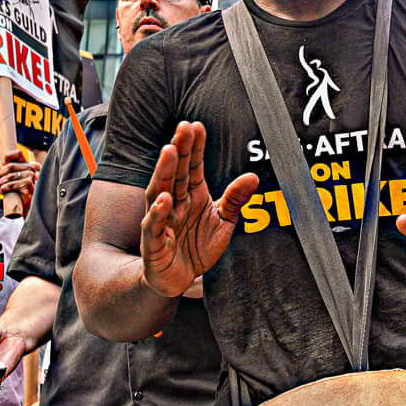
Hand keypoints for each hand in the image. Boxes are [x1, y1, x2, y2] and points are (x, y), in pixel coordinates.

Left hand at [0, 151, 38, 214]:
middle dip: (0, 175)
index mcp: (26, 164)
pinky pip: (13, 184)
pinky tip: (2, 192)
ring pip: (10, 175)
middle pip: (10, 165)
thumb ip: (1, 173)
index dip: (8, 157)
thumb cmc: (16, 191)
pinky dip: (4, 188)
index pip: (18, 153)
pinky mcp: (30, 185)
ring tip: (0, 188)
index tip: (2, 166)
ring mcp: (31, 176)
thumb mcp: (7, 180)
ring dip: (1, 183)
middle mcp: (31, 168)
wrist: (24, 205)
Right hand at [141, 122, 257, 297]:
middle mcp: (174, 203)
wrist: (178, 279)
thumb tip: (252, 177)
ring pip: (160, 192)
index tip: (197, 126)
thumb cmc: (197, 246)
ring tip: (169, 152)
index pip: (192, 166)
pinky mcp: (153, 244)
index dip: (194, 147)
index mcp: (191, 195)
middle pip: (175, 173)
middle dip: (179, 150)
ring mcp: (161, 221)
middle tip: (183, 127)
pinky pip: (154, 226)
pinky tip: (163, 200)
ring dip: (164, 172)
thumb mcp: (223, 222)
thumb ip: (235, 199)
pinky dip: (157, 213)